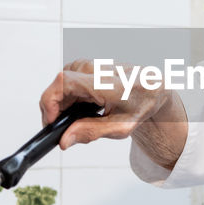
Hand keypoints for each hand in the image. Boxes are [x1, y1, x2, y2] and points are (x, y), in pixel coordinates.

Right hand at [39, 60, 185, 161]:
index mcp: (107, 83)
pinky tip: (80, 107)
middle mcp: (97, 69)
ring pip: (62, 83)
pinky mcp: (88, 65)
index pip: (65, 82)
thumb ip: (91, 132)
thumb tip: (64, 139)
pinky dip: (67, 95)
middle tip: (64, 126)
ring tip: (76, 118)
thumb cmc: (140, 106)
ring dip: (61, 102)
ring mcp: (91, 65)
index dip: (50, 100)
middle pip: (59, 85)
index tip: (51, 119)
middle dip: (54, 108)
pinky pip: (68, 79)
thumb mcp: (120, 127)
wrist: (153, 89)